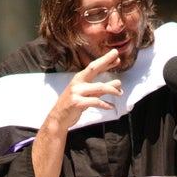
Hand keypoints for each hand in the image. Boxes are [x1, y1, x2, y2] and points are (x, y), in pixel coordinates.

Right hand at [32, 48, 123, 176]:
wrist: (57, 121)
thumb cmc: (72, 108)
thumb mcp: (86, 96)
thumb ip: (100, 89)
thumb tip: (117, 82)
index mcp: (78, 80)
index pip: (93, 66)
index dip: (105, 60)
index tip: (116, 55)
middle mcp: (76, 83)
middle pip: (93, 69)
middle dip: (105, 61)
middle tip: (117, 55)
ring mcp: (75, 92)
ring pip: (97, 87)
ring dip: (110, 89)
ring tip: (119, 92)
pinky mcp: (76, 103)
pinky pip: (94, 102)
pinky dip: (104, 104)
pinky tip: (111, 107)